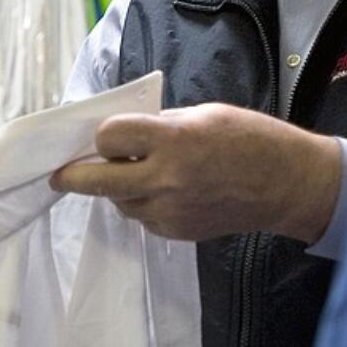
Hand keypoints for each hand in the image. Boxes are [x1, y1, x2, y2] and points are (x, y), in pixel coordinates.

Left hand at [49, 103, 341, 242]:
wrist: (288, 184)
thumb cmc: (248, 139)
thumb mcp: (200, 114)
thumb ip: (157, 126)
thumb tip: (119, 135)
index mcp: (173, 140)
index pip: (108, 138)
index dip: (104, 136)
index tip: (106, 137)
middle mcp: (166, 179)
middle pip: (96, 182)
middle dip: (72, 177)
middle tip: (58, 175)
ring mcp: (170, 210)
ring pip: (119, 202)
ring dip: (116, 189)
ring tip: (137, 174)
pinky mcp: (176, 231)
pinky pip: (142, 217)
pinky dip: (142, 204)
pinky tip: (164, 190)